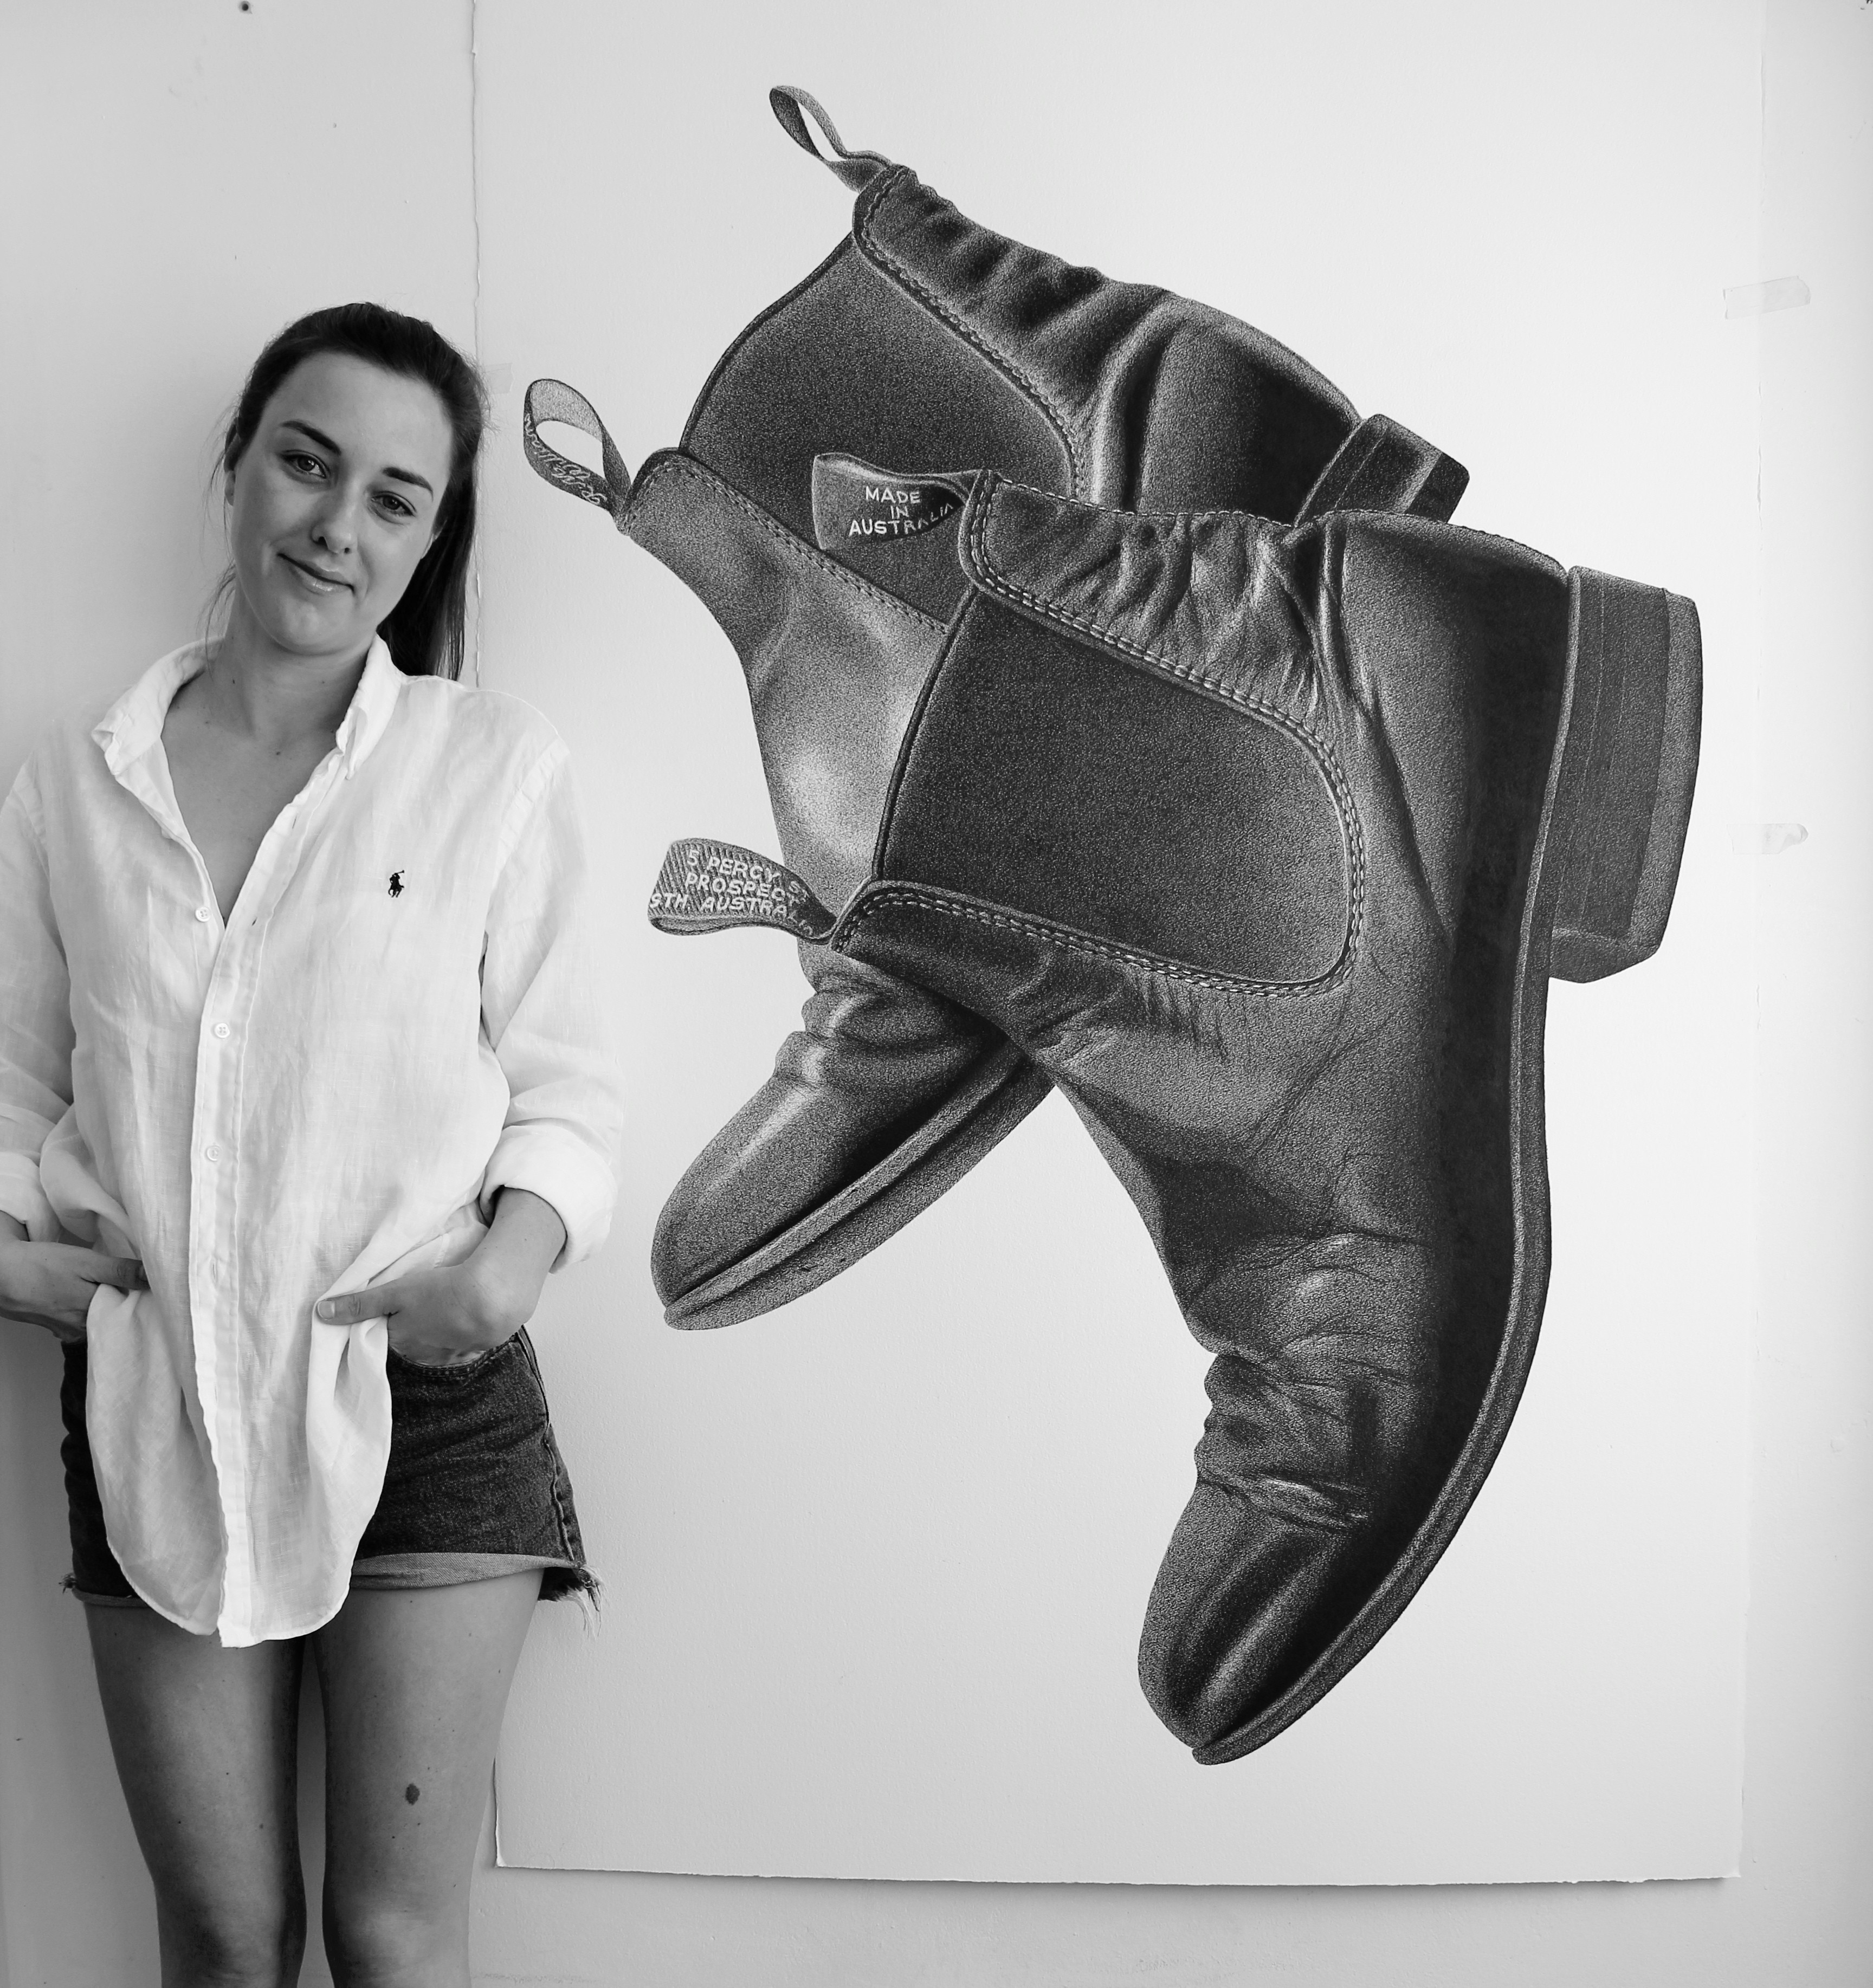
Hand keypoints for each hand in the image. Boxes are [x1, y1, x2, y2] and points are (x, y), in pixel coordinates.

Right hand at [0, 1231, 146, 1342]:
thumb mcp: (87, 1263)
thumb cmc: (42, 1266)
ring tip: (117, 1289)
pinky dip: (90, 1310)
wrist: (0, 1273)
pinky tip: (90, 1296)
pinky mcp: (57, 1326)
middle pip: (116, 1321)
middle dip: (129, 1307)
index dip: (145, 1303)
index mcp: (93, 1317)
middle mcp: (81, 1331)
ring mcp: (67, 1331)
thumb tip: (155, 1279)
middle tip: (140, 1288)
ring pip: (99, 1322)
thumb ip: (121, 1271)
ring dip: (108, 1308)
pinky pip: (83, 1322)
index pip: (131, 1317)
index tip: (157, 1291)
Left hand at [315, 1189, 566, 1367]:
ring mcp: (453, 1355)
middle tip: (422, 1301)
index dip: (389, 1321)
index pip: (386, 1336)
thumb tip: (320, 1314)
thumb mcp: (395, 1292)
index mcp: (402, 1342)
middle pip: (411, 1343)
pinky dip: (463, 1332)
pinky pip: (464, 1344)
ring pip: (438, 1344)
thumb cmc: (440, 1293)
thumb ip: (359, 1304)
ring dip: (440, 1331)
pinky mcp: (478, 1348)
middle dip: (414, 1327)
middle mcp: (424, 1356)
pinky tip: (467, 1315)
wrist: (493, 1298)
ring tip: (446, 1305)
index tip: (396, 1305)